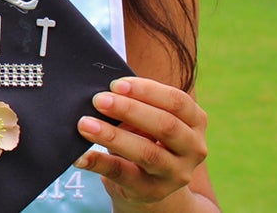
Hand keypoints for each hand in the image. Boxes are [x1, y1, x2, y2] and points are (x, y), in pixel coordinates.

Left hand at [75, 77, 208, 207]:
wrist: (152, 184)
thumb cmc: (148, 139)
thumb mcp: (152, 120)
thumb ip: (138, 106)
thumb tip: (108, 94)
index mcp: (196, 122)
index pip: (177, 101)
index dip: (147, 90)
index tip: (116, 84)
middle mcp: (193, 149)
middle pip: (165, 125)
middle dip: (129, 109)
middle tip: (99, 100)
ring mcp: (175, 174)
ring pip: (147, 153)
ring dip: (113, 136)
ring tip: (85, 124)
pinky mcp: (152, 191)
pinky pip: (123, 175)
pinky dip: (99, 163)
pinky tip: (80, 156)